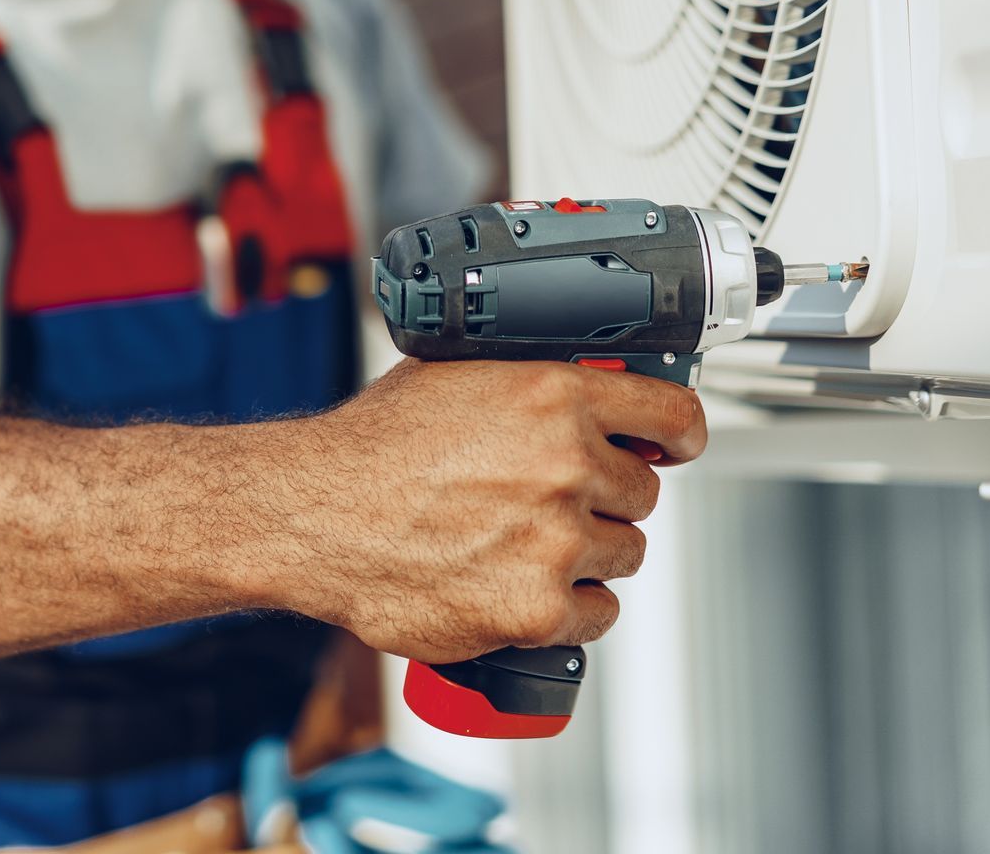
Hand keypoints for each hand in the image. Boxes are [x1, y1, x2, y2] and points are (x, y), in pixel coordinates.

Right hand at [275, 359, 705, 664]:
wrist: (311, 515)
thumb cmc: (367, 449)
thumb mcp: (451, 375)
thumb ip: (524, 380)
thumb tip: (574, 386)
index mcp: (552, 395)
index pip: (673, 416)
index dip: (678, 435)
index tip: (673, 447)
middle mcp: (565, 465)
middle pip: (643, 494)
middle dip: (604, 499)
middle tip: (548, 502)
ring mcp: (555, 542)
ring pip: (623, 555)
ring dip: (586, 554)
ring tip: (521, 544)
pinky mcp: (534, 610)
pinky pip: (596, 615)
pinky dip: (567, 609)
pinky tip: (523, 588)